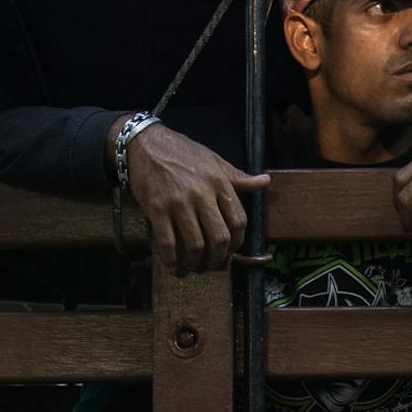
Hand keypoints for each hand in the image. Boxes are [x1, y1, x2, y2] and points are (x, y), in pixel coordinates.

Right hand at [125, 124, 268, 275]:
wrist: (146, 144)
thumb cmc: (182, 153)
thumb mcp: (214, 161)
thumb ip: (238, 177)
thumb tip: (265, 181)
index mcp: (219, 182)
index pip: (239, 221)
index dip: (238, 243)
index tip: (230, 251)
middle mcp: (201, 194)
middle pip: (219, 238)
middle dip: (217, 258)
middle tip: (211, 264)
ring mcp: (178, 203)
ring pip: (195, 245)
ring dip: (196, 263)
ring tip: (193, 267)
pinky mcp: (156, 209)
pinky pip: (167, 243)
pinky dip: (172, 261)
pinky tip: (173, 266)